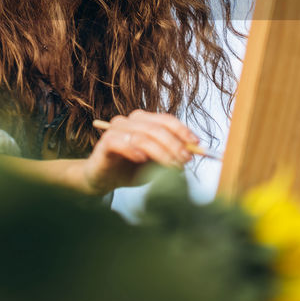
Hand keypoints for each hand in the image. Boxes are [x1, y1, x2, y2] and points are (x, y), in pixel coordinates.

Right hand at [80, 110, 198, 194]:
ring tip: (171, 166)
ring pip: (142, 136)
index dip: (182, 130)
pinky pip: (122, 142)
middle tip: (185, 160)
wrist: (103, 180)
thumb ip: (170, 156)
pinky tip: (142, 160)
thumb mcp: (155, 164)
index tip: (196, 144)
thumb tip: (191, 153)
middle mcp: (130, 121)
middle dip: (174, 144)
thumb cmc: (131, 170)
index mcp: (144, 121)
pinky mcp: (106, 142)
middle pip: (156, 127)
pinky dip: (134, 150)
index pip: (166, 120)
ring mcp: (117, 130)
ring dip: (160, 151)